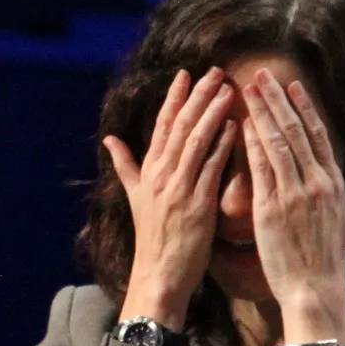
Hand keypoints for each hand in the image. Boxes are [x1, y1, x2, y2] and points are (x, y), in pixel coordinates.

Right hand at [102, 67, 240, 328]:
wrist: (158, 274)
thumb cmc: (152, 238)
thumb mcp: (134, 197)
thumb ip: (125, 165)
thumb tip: (109, 140)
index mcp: (148, 171)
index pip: (161, 125)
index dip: (174, 97)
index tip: (187, 74)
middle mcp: (161, 175)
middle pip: (180, 125)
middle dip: (198, 95)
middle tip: (215, 71)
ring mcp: (178, 188)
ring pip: (196, 140)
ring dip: (213, 111)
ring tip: (228, 89)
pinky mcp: (197, 204)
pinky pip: (211, 167)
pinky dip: (223, 144)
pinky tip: (235, 126)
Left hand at [241, 68, 344, 341]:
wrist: (315, 289)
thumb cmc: (331, 257)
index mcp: (333, 183)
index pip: (318, 135)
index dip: (304, 107)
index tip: (291, 85)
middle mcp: (315, 184)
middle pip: (295, 131)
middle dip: (277, 101)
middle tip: (262, 75)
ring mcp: (292, 195)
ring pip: (277, 144)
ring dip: (261, 114)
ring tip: (247, 90)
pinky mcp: (270, 210)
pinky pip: (260, 170)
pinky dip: (252, 146)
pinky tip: (241, 126)